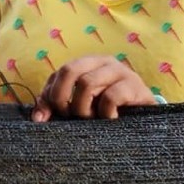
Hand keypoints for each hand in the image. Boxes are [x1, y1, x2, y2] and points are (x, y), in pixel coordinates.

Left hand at [32, 55, 158, 121]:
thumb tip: (38, 119)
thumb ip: (58, 107)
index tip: (45, 119)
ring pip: (87, 83)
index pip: (59, 73)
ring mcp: (121, 72)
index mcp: (88, 64)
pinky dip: (105, 112)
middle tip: (69, 116)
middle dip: (62, 97)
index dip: (48, 96)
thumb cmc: (109, 112)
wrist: (146, 120)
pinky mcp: (135, 86)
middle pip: (70, 69)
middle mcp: (104, 62)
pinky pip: (111, 96)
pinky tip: (110, 120)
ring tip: (92, 120)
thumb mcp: (81, 107)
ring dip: (83, 108)